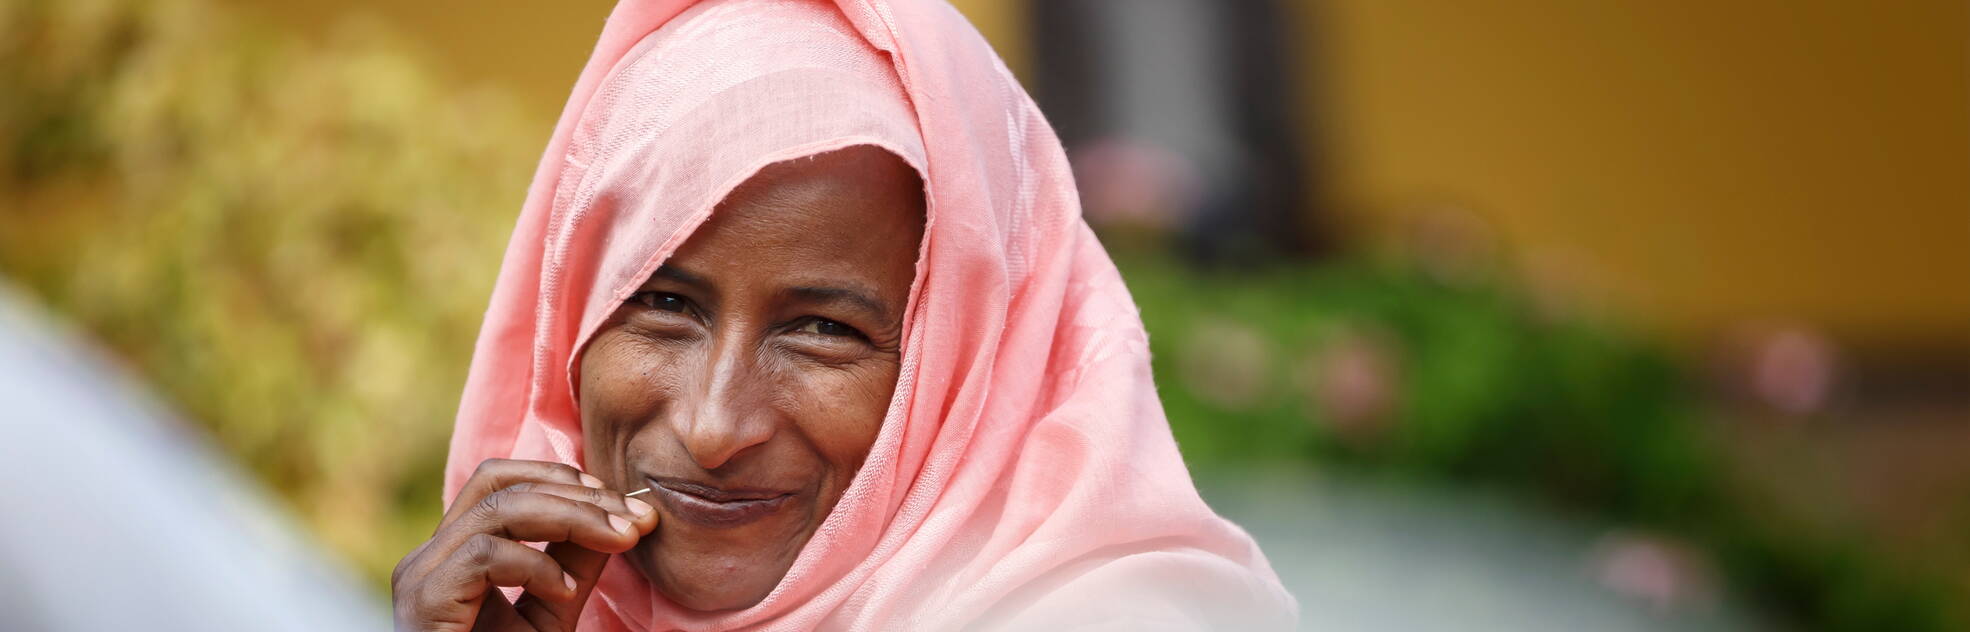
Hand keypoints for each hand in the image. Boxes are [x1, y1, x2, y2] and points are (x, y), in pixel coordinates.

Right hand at [392, 459, 658, 631]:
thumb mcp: (551, 612)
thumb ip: (574, 564)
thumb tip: (621, 518)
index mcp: (455, 552)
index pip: (501, 482)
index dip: (565, 481)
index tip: (624, 504)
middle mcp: (430, 557)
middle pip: (498, 484)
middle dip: (578, 496)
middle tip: (635, 519)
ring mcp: (421, 576)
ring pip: (497, 510)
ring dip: (571, 519)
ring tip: (618, 542)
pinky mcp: (424, 601)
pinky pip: (483, 556)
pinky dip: (536, 565)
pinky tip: (566, 592)